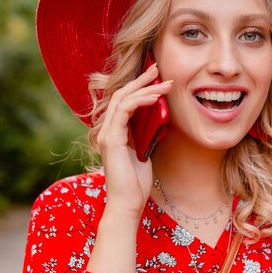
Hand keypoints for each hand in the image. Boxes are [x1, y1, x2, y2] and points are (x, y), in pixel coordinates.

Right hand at [96, 64, 172, 220]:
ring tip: (164, 82)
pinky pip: (124, 111)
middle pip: (121, 94)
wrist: (128, 204)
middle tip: (158, 68)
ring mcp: (107, 134)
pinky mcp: (111, 139)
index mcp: (115, 132)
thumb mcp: (145, 152)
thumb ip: (146, 134)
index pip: (123, 101)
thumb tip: (159, 118)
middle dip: (141, 80)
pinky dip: (140, 101)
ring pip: (123, 99)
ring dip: (145, 88)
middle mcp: (107, 130)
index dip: (139, 87)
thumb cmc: (136, 183)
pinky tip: (155, 98)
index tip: (157, 78)